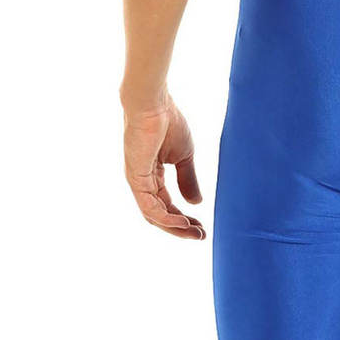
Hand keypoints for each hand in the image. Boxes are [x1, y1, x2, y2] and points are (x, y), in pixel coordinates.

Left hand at [124, 98, 205, 239]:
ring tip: (195, 233)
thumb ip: (189, 180)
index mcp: (152, 175)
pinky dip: (166, 217)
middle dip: (180, 228)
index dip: (184, 218)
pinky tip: (182, 221)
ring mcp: (137, 181)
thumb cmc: (169, 122)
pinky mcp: (136, 178)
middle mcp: (142, 182)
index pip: (167, 204)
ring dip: (175, 227)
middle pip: (159, 215)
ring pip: (154, 215)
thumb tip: (196, 203)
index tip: (203, 227)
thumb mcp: (185, 156)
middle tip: (200, 236)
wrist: (155, 103)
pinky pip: (149, 206)